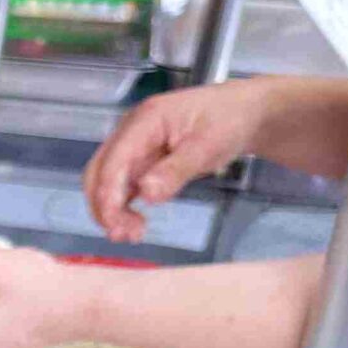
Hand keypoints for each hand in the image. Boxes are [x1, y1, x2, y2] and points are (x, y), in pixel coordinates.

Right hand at [82, 80, 275, 241]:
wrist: (247, 113)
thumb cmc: (230, 121)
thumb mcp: (208, 146)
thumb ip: (176, 170)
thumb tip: (146, 194)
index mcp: (145, 120)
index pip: (114, 160)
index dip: (109, 194)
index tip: (114, 224)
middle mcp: (132, 132)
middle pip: (100, 171)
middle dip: (104, 205)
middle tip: (121, 234)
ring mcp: (135, 147)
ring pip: (107, 181)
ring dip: (111, 209)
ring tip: (132, 234)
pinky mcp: (142, 161)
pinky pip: (123, 186)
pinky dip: (123, 207)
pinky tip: (135, 224)